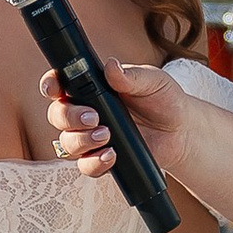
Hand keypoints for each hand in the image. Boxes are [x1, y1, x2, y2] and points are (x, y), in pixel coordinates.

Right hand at [40, 59, 191, 184]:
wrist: (182, 130)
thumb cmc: (164, 99)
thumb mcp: (152, 81)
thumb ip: (130, 76)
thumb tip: (112, 66)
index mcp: (91, 88)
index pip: (60, 85)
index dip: (50, 85)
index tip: (56, 89)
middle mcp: (85, 112)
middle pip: (57, 115)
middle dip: (68, 117)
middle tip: (92, 117)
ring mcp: (91, 137)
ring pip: (67, 143)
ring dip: (81, 141)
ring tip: (105, 135)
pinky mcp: (102, 158)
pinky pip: (86, 166)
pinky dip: (94, 162)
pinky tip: (111, 155)